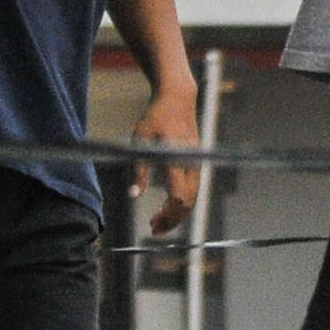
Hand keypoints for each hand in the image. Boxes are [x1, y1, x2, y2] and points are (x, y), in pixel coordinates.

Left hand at [131, 84, 203, 236]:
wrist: (178, 100)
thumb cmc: (155, 118)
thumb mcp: (139, 140)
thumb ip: (139, 169)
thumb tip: (133, 195)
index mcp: (175, 158)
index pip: (178, 194)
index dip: (168, 213)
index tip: (152, 223)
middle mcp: (190, 163)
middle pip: (188, 201)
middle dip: (172, 219)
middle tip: (153, 229)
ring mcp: (196, 164)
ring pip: (193, 198)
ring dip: (177, 213)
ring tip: (157, 223)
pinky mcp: (196, 164)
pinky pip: (193, 189)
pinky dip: (182, 203)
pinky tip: (167, 209)